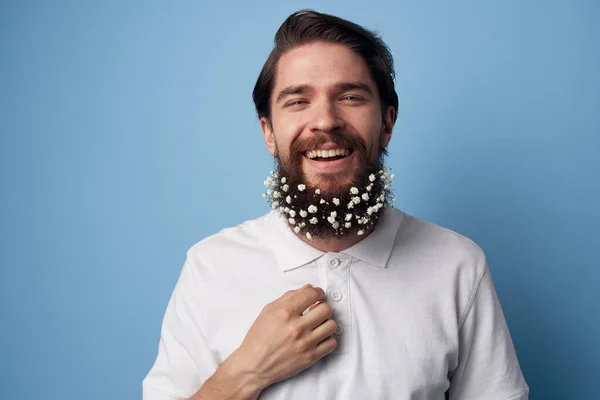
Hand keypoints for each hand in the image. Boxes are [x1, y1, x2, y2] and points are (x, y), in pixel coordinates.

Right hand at [222, 284, 336, 393]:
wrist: (253, 366)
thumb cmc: (258, 339)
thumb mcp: (268, 311)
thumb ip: (288, 297)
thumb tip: (307, 288)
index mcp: (285, 313)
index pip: (312, 294)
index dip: (318, 292)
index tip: (318, 295)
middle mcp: (296, 327)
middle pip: (325, 309)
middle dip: (322, 306)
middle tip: (317, 309)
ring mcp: (305, 343)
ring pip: (331, 325)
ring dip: (326, 322)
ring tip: (317, 324)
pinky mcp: (310, 357)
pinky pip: (331, 343)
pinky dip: (327, 339)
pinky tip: (318, 337)